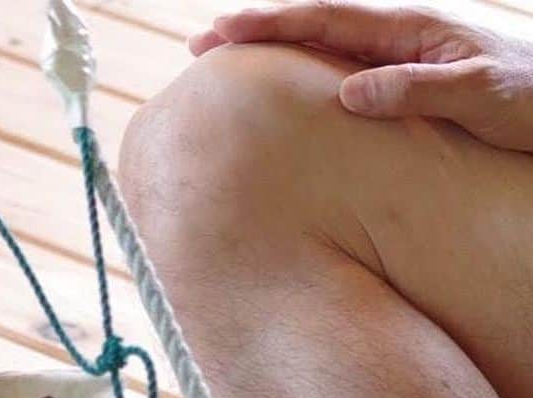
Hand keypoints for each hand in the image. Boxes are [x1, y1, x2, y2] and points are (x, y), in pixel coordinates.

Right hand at [189, 3, 532, 152]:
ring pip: (326, 42)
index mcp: (412, 27)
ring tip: (232, 56)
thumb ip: (415, 89)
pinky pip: (346, 65)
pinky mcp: (411, 75)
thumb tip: (348, 92)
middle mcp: (404, 32)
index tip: (221, 30)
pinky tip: (291, 81)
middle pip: (315, 21)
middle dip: (258, 29)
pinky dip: (308, 66)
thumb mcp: (477, 96)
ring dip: (278, 47)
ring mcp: (406, 52)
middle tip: (201, 41)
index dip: (270, 23)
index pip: (326, 18)